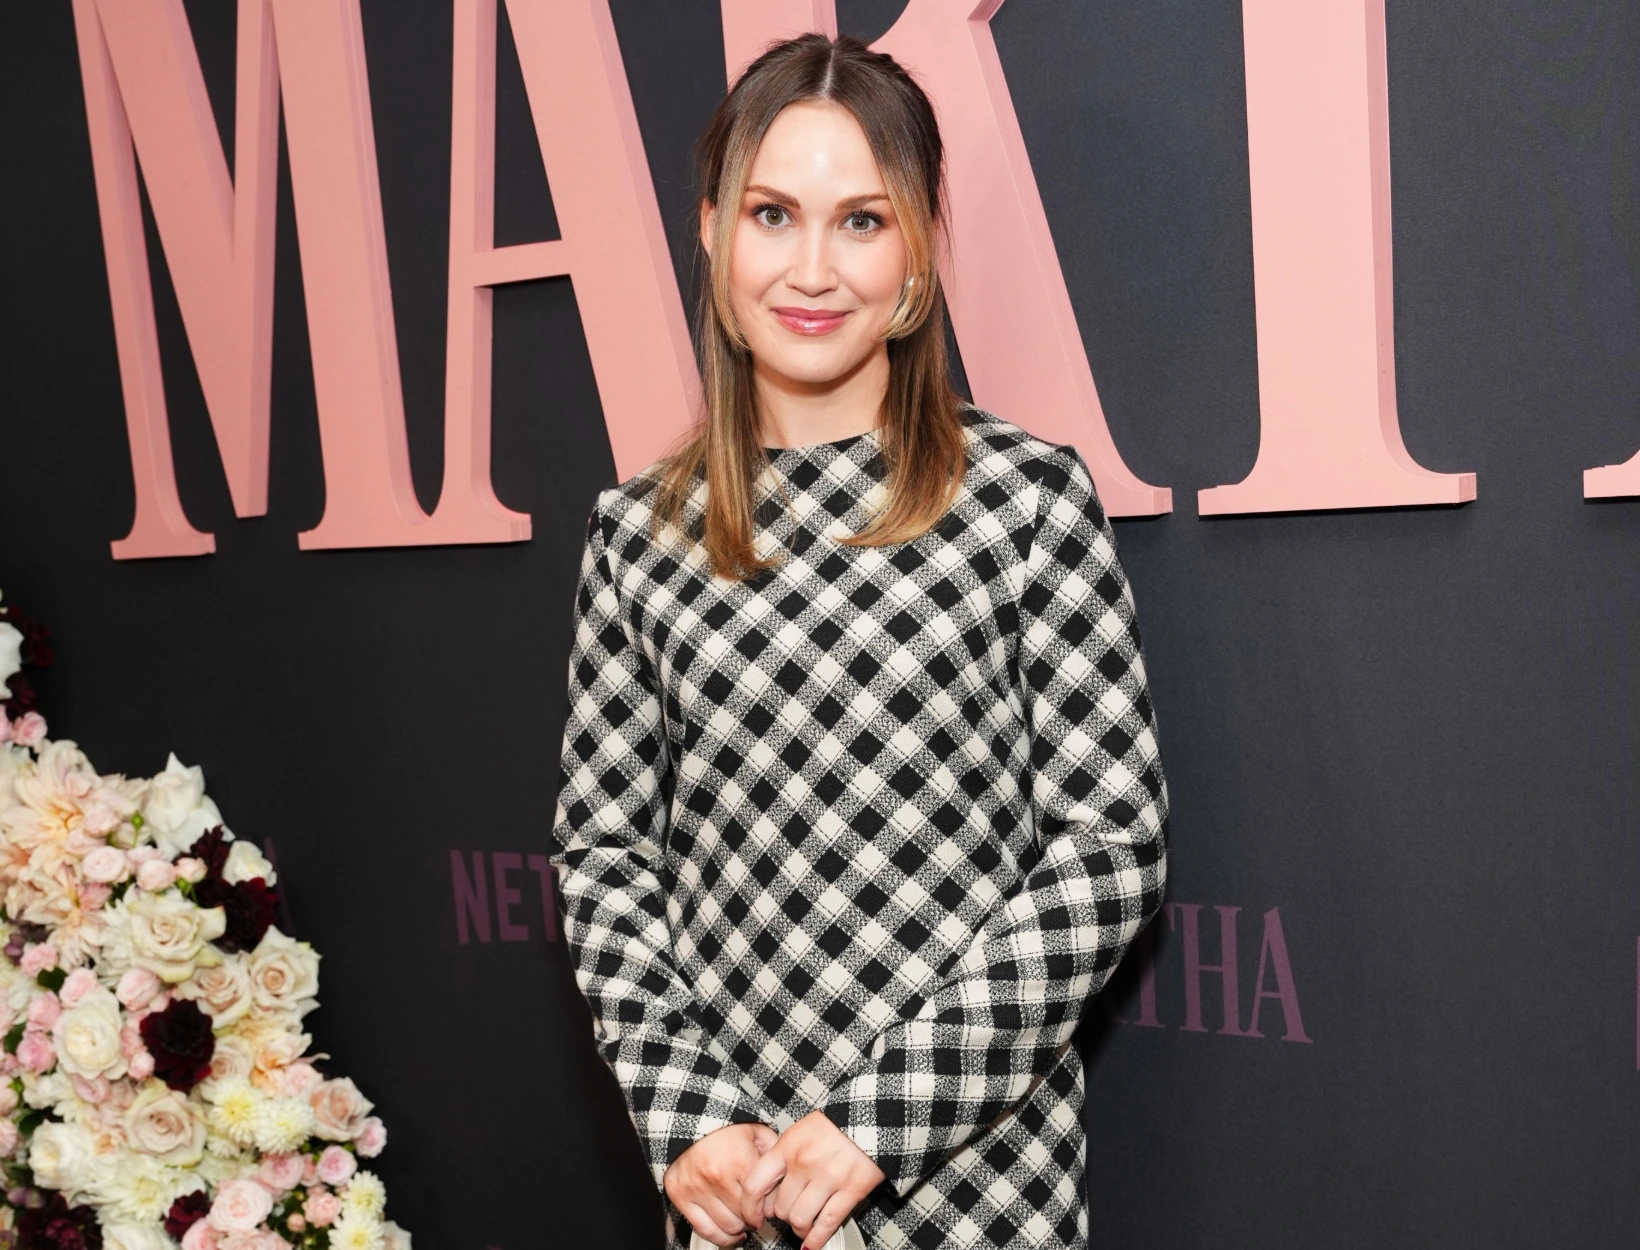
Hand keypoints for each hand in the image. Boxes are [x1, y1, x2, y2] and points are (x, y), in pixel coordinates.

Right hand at [664, 1122, 778, 1246]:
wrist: (690, 1118)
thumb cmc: (726, 1127)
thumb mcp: (757, 1132)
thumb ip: (774, 1154)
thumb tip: (787, 1180)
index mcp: (740, 1160)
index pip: (763, 1201)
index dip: (770, 1208)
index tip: (769, 1207)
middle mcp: (717, 1176)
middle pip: (746, 1216)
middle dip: (755, 1218)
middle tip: (757, 1215)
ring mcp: (697, 1187)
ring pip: (727, 1226)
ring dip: (740, 1228)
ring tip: (744, 1222)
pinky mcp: (679, 1195)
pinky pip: (704, 1229)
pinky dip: (720, 1237)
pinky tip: (730, 1234)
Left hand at [739, 1110, 885, 1249]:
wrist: (871, 1115)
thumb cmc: (834, 1123)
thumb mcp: (800, 1130)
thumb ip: (782, 1156)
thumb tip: (767, 1188)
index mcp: (788, 1146)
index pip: (755, 1184)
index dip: (750, 1207)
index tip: (753, 1216)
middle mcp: (804, 1162)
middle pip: (780, 1207)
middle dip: (782, 1216)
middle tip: (788, 1214)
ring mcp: (829, 1177)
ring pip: (800, 1219)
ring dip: (799, 1228)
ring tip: (803, 1226)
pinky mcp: (852, 1190)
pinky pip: (827, 1224)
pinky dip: (817, 1239)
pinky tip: (812, 1243)